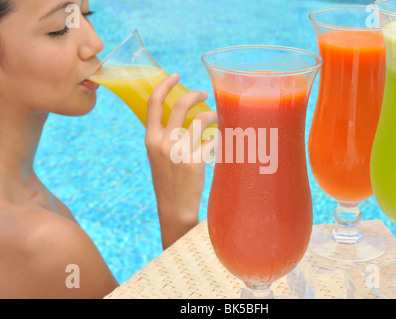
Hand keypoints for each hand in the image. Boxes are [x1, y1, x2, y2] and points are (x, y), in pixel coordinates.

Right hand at [145, 73, 216, 248]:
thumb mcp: (157, 156)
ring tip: (216, 117)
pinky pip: (211, 140)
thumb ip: (163, 136)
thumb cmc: (167, 180)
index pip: (153, 102)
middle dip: (195, 94)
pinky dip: (217, 137)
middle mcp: (162, 142)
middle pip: (181, 105)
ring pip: (200, 119)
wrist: (174, 207)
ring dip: (211, 114)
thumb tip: (180, 115)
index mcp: (150, 139)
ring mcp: (179, 152)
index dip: (164, 85)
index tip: (175, 75)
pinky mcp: (195, 162)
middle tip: (204, 94)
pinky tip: (219, 141)